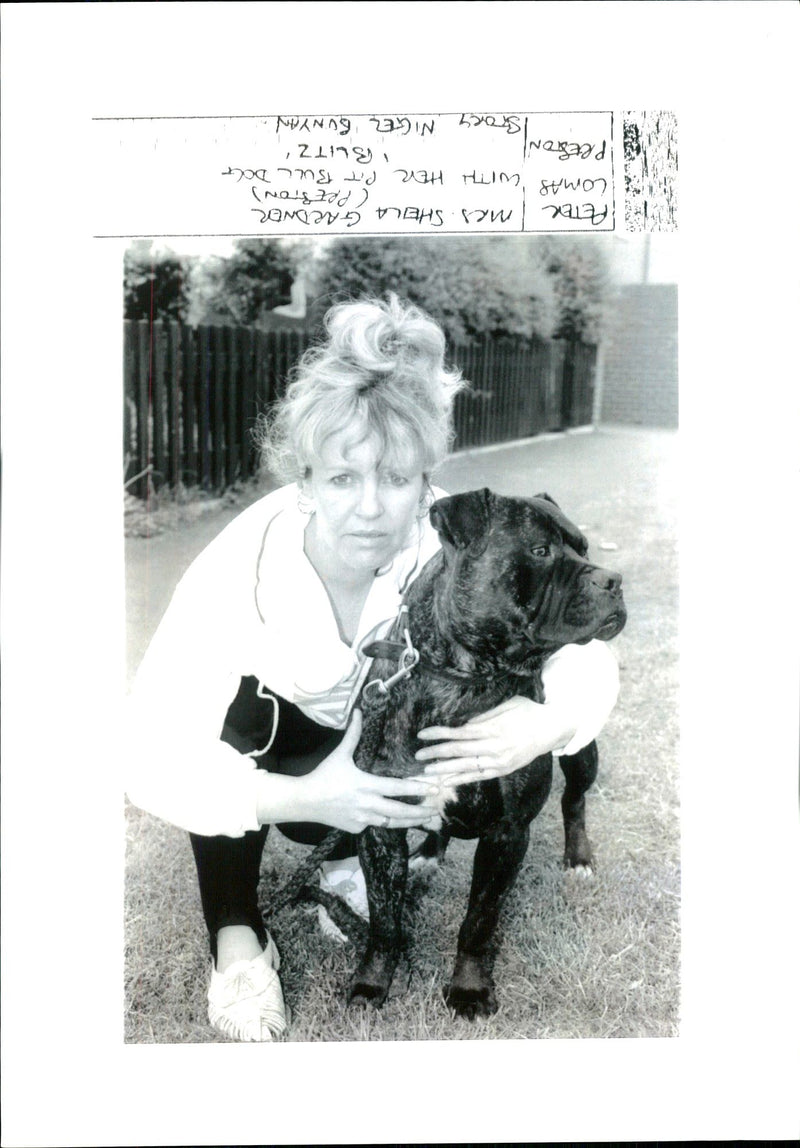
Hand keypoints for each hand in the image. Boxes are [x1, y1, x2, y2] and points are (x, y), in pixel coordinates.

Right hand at [298, 710, 442, 833]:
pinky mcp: (357, 828)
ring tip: (426, 819)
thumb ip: (353, 735)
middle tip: (436, 809)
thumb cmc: (324, 776)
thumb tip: (358, 712)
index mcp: (366, 785)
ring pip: (392, 822)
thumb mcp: (339, 754)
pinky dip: (387, 821)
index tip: (434, 788)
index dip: (417, 788)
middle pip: (400, 811)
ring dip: (410, 821)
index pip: (397, 788)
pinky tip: (398, 819)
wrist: (306, 801)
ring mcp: (362, 819)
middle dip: (420, 811)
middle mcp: (367, 804)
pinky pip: (375, 824)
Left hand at [414, 696, 576, 786]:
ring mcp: (500, 761)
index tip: (422, 735)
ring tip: (427, 773)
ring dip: (445, 770)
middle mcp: (495, 747)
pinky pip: (479, 776)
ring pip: (467, 767)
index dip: (439, 734)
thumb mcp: (507, 704)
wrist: (552, 729)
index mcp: (493, 728)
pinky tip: (448, 781)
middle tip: (418, 756)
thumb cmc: (529, 711)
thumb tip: (463, 725)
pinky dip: (463, 779)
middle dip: (436, 754)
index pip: (459, 733)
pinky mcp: (504, 770)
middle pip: (459, 752)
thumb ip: (484, 716)